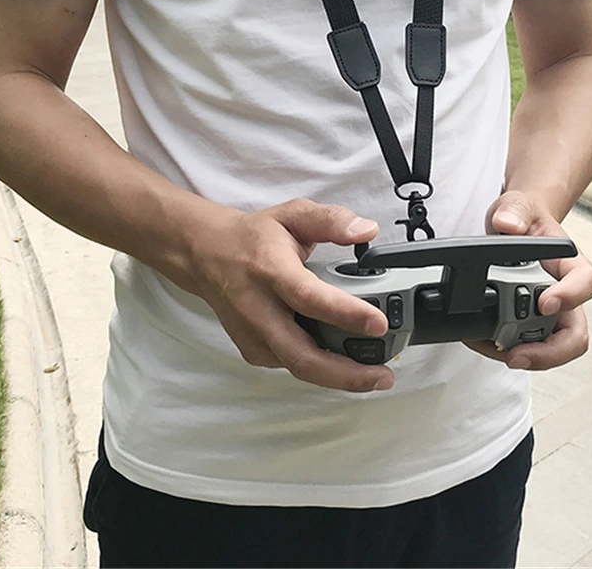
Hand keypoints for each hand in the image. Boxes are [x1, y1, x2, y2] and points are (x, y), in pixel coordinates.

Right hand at [181, 198, 393, 392]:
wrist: (207, 255)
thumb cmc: (253, 237)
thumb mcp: (293, 214)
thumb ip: (331, 219)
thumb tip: (366, 229)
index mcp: (271, 270)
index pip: (309, 298)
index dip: (346, 314)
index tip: (379, 323)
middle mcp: (259, 308)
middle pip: (302, 354)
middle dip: (346, 373)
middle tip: (383, 375)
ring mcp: (253, 334)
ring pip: (298, 367)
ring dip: (338, 377)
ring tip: (374, 376)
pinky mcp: (252, 350)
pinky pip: (291, 366)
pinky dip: (320, 369)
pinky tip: (343, 363)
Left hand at [464, 190, 591, 370]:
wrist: (513, 226)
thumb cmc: (523, 218)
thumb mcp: (516, 206)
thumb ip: (514, 211)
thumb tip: (508, 224)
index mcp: (570, 264)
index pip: (586, 283)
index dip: (571, 296)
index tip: (545, 303)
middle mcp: (566, 294)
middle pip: (575, 334)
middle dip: (550, 353)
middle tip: (518, 355)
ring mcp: (550, 314)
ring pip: (553, 349)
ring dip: (527, 357)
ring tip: (492, 349)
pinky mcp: (529, 324)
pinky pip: (526, 346)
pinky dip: (505, 350)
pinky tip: (483, 341)